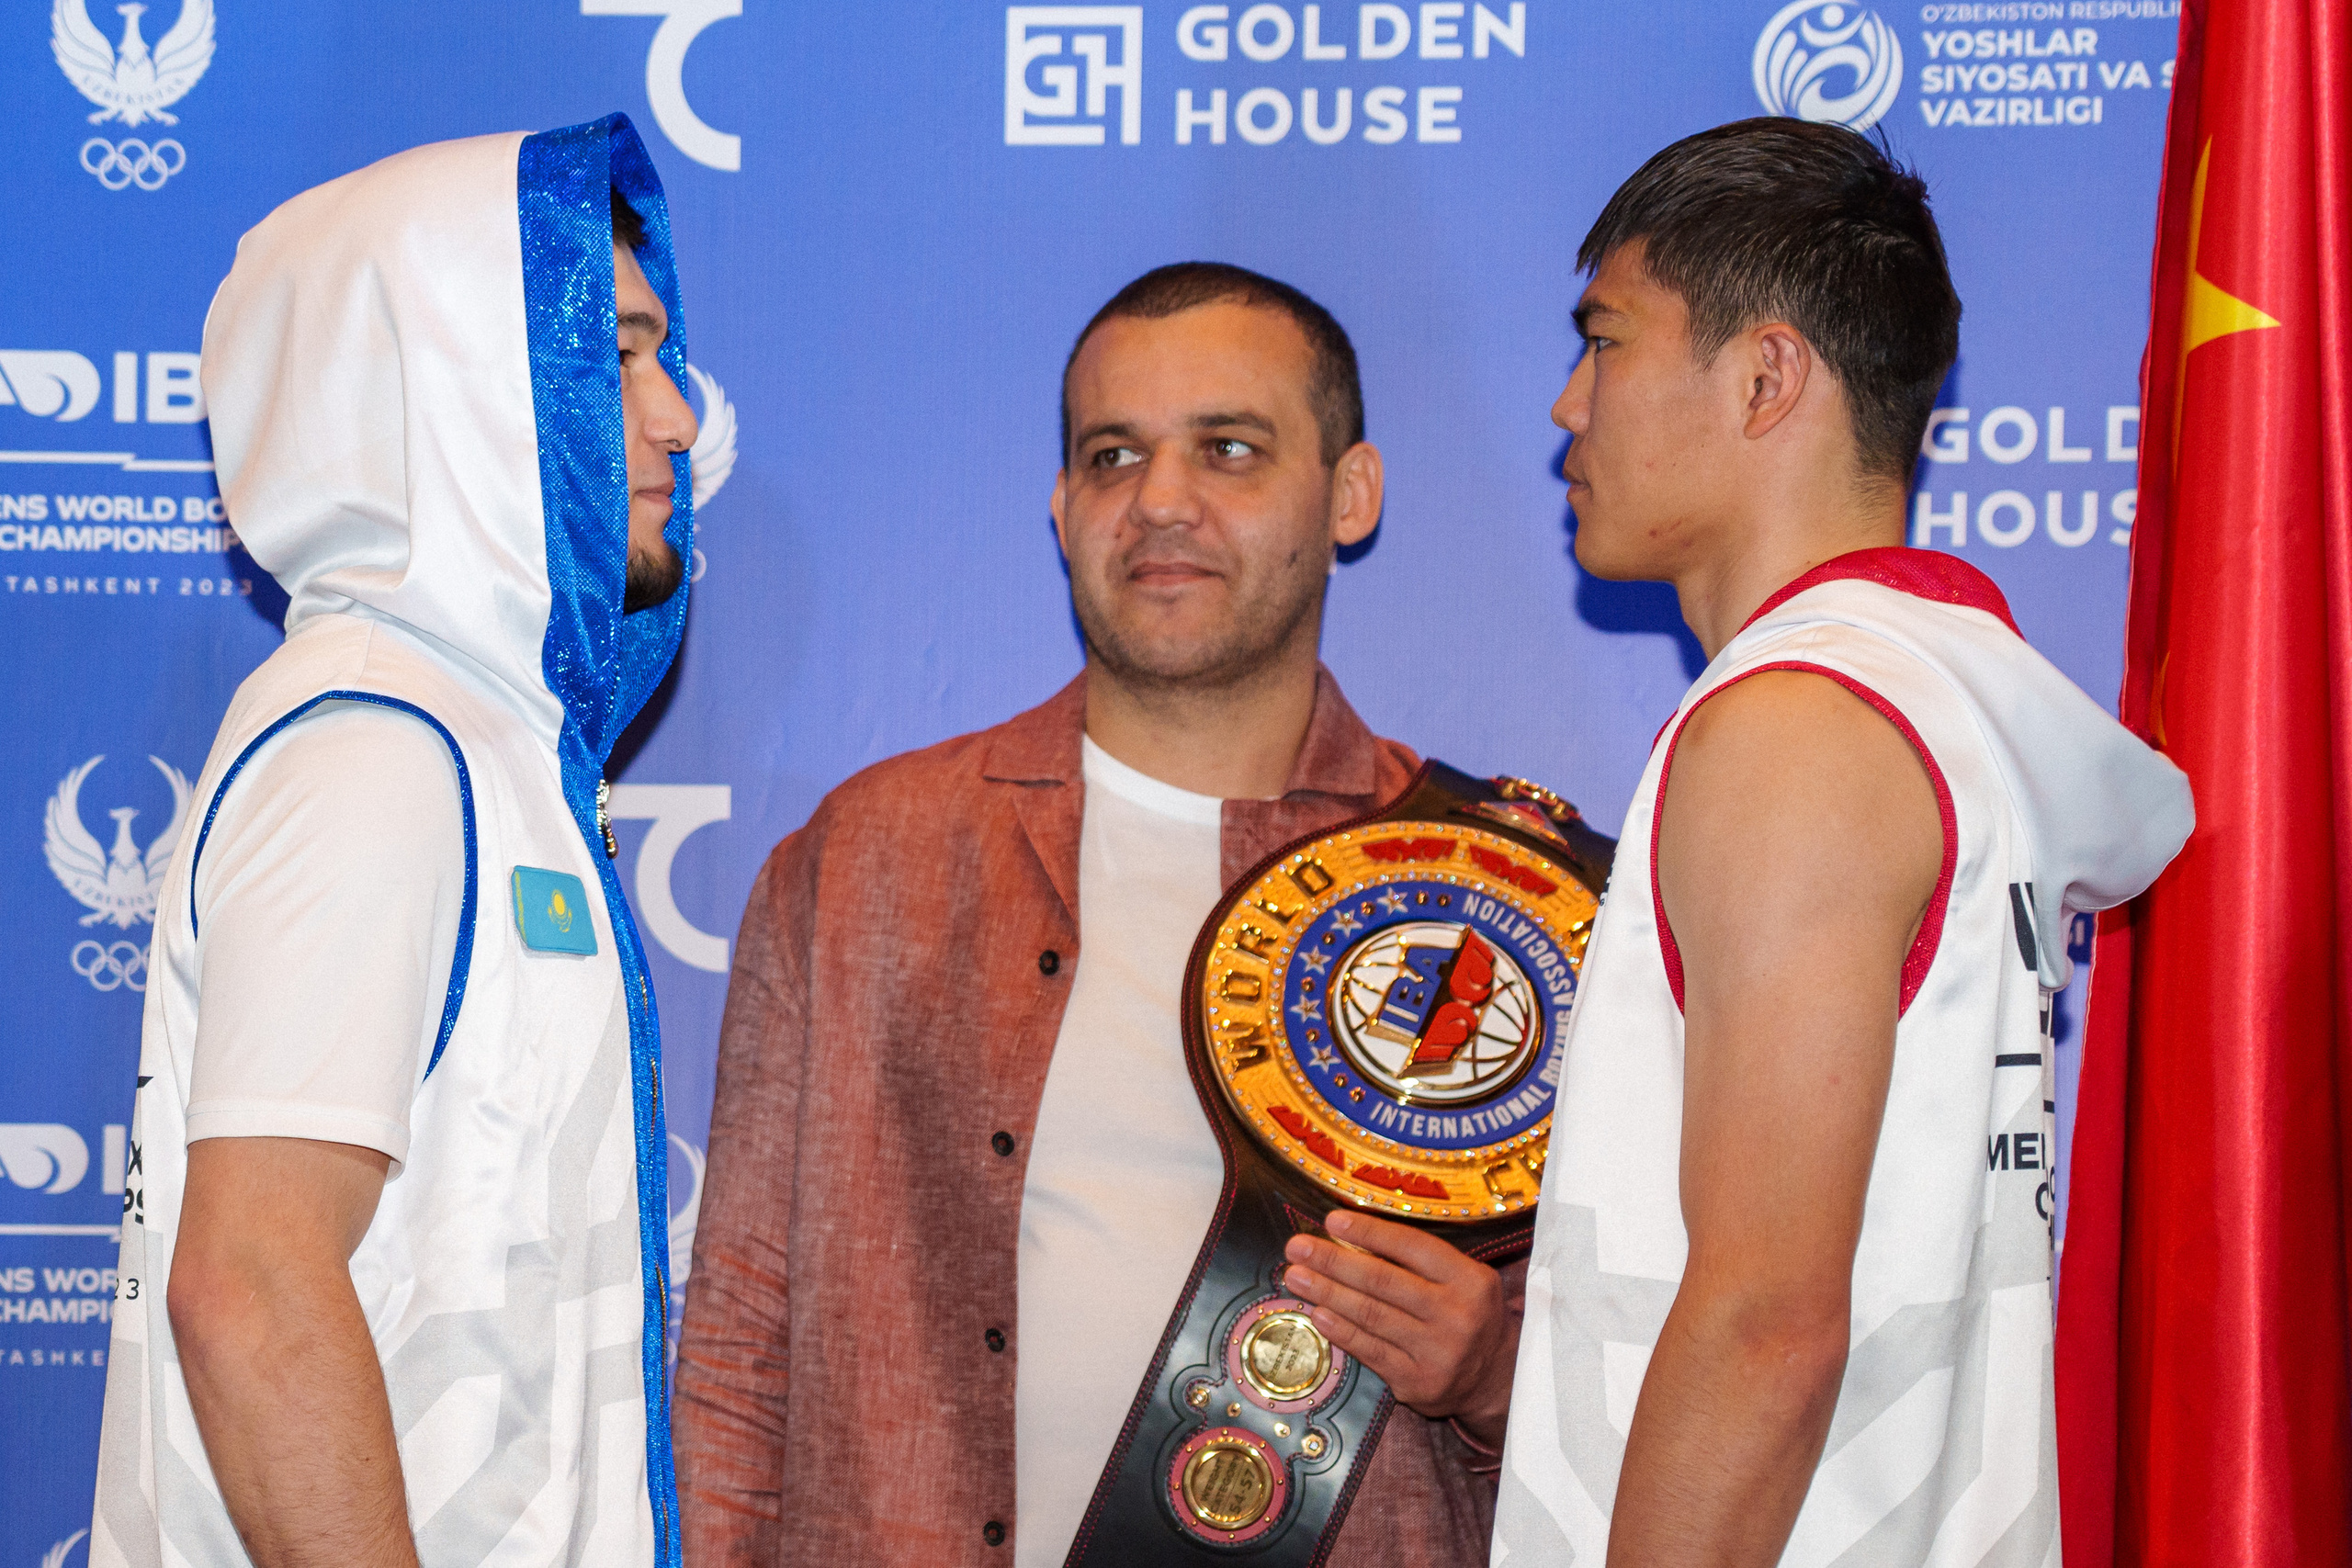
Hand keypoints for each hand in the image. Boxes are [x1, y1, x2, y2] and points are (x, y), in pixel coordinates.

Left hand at [1280, 1209, 1520, 1446]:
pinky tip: (1318, 1313)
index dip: (1368, 1233)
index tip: (1331, 1221)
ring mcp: (1438, 1352)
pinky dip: (1341, 1330)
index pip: (1411, 1247)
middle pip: (1383, 1281)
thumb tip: (1350, 1236)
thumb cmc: (1467, 1314)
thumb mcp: (1460, 1280)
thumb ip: (1418, 1261)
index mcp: (1470, 1280)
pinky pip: (1371, 1350)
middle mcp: (1457, 1315)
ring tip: (1296, 1276)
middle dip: (1333, 1261)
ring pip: (1371, 1315)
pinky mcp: (1419, 1382)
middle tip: (1296, 1247)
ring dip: (1327, 1293)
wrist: (1495, 1378)